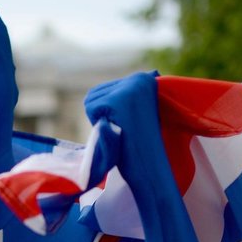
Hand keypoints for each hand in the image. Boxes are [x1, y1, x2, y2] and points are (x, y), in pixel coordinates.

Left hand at [82, 71, 163, 187]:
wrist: (150, 163)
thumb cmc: (140, 142)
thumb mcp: (134, 112)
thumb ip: (122, 96)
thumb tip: (115, 89)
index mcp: (143, 79)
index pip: (105, 89)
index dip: (107, 112)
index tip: (126, 122)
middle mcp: (138, 78)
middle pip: (95, 93)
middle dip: (102, 115)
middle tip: (123, 128)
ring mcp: (128, 87)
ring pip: (92, 100)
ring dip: (100, 119)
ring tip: (121, 128)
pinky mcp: (117, 100)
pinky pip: (91, 108)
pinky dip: (98, 123)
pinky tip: (118, 129)